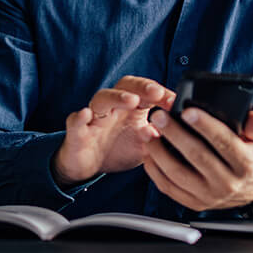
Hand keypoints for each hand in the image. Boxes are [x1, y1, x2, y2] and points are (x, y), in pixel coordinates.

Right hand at [52, 76, 174, 186]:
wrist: (89, 167)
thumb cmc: (118, 149)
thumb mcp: (145, 146)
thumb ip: (159, 139)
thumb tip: (175, 131)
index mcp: (131, 107)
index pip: (147, 92)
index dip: (161, 94)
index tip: (176, 102)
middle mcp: (113, 106)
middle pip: (125, 85)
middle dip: (142, 87)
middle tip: (157, 93)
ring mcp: (94, 117)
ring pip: (102, 98)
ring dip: (117, 97)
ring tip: (131, 100)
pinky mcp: (77, 131)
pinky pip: (76, 121)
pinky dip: (80, 117)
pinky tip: (85, 115)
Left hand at [142, 106, 252, 210]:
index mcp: (246, 164)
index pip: (224, 142)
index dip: (205, 126)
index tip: (188, 111)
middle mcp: (228, 183)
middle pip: (197, 156)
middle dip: (175, 134)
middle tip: (159, 117)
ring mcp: (209, 196)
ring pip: (178, 174)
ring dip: (159, 152)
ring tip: (148, 132)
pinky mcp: (195, 203)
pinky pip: (169, 188)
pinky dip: (155, 171)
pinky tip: (149, 153)